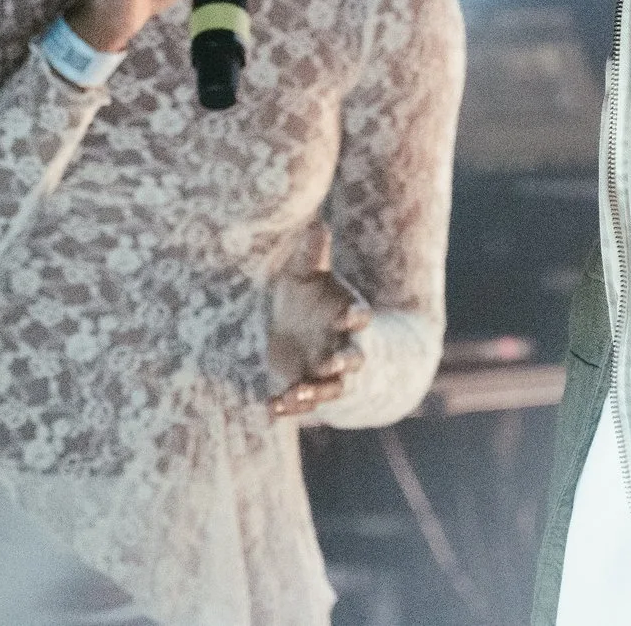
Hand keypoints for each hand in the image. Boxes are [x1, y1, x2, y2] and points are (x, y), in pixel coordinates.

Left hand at [268, 222, 369, 420]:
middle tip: (330, 362)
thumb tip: (318, 223)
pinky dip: (290, 407)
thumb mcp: (304, 275)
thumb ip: (312, 256)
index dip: (355, 317)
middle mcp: (342, 346)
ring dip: (317, 391)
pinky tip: (271, 406)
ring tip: (297, 391)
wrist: (297, 330)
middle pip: (354, 358)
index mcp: (347, 315)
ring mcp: (325, 372)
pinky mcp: (305, 390)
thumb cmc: (304, 297)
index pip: (360, 316)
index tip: (345, 317)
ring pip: (332, 387)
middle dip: (344, 361)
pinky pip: (303, 405)